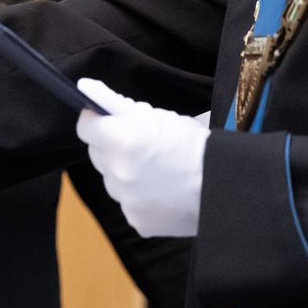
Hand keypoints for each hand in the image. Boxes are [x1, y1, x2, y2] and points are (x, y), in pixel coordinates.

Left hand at [75, 78, 208, 237]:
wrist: (222, 184)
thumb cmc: (191, 144)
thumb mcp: (156, 115)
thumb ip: (114, 102)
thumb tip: (84, 87)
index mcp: (118, 140)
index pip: (85, 127)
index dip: (97, 120)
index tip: (111, 120)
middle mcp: (115, 172)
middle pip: (98, 154)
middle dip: (112, 147)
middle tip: (142, 145)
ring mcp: (124, 200)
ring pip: (113, 180)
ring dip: (125, 172)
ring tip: (157, 169)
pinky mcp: (136, 221)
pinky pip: (128, 203)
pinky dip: (139, 196)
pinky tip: (162, 190)